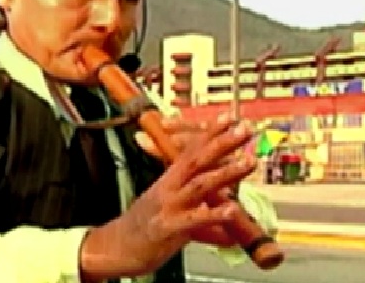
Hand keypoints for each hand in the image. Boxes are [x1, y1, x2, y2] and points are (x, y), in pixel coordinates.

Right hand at [134, 115, 254, 246]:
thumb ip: (193, 200)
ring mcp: (169, 207)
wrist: (115, 248)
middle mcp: (169, 188)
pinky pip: (195, 219)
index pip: (191, 150)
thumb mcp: (166, 204)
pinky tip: (233, 209)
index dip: (210, 133)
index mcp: (168, 179)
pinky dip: (215, 213)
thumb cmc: (143, 227)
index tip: (230, 118)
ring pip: (200, 185)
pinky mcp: (170, 228)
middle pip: (197, 160)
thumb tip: (224, 200)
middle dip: (223, 143)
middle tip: (245, 130)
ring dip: (226, 172)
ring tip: (248, 162)